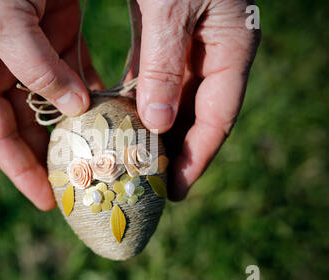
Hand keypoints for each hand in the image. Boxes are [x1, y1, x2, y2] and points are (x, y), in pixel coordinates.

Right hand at [0, 0, 101, 209]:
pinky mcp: (59, 37)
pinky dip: (95, 96)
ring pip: (55, 106)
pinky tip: (114, 114)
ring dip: (78, 130)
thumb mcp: (4, 19)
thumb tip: (74, 108)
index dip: (19, 169)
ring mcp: (33, 55)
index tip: (46, 199)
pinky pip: (78, 76)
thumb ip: (35, 65)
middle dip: (51, 157)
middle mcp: (2, 68)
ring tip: (102, 158)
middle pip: (27, 127)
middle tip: (80, 185)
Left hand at [130, 0, 260, 199]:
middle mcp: (215, 51)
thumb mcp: (169, 8)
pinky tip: (123, 121)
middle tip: (154, 184)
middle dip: (177, 151)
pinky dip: (141, 102)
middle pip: (198, 114)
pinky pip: (156, 79)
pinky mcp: (166, 37)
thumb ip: (164, 65)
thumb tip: (159, 124)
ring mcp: (192, 45)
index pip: (219, 116)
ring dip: (158, 131)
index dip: (198, 155)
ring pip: (176, 100)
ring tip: (137, 162)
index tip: (177, 188)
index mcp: (230, 47)